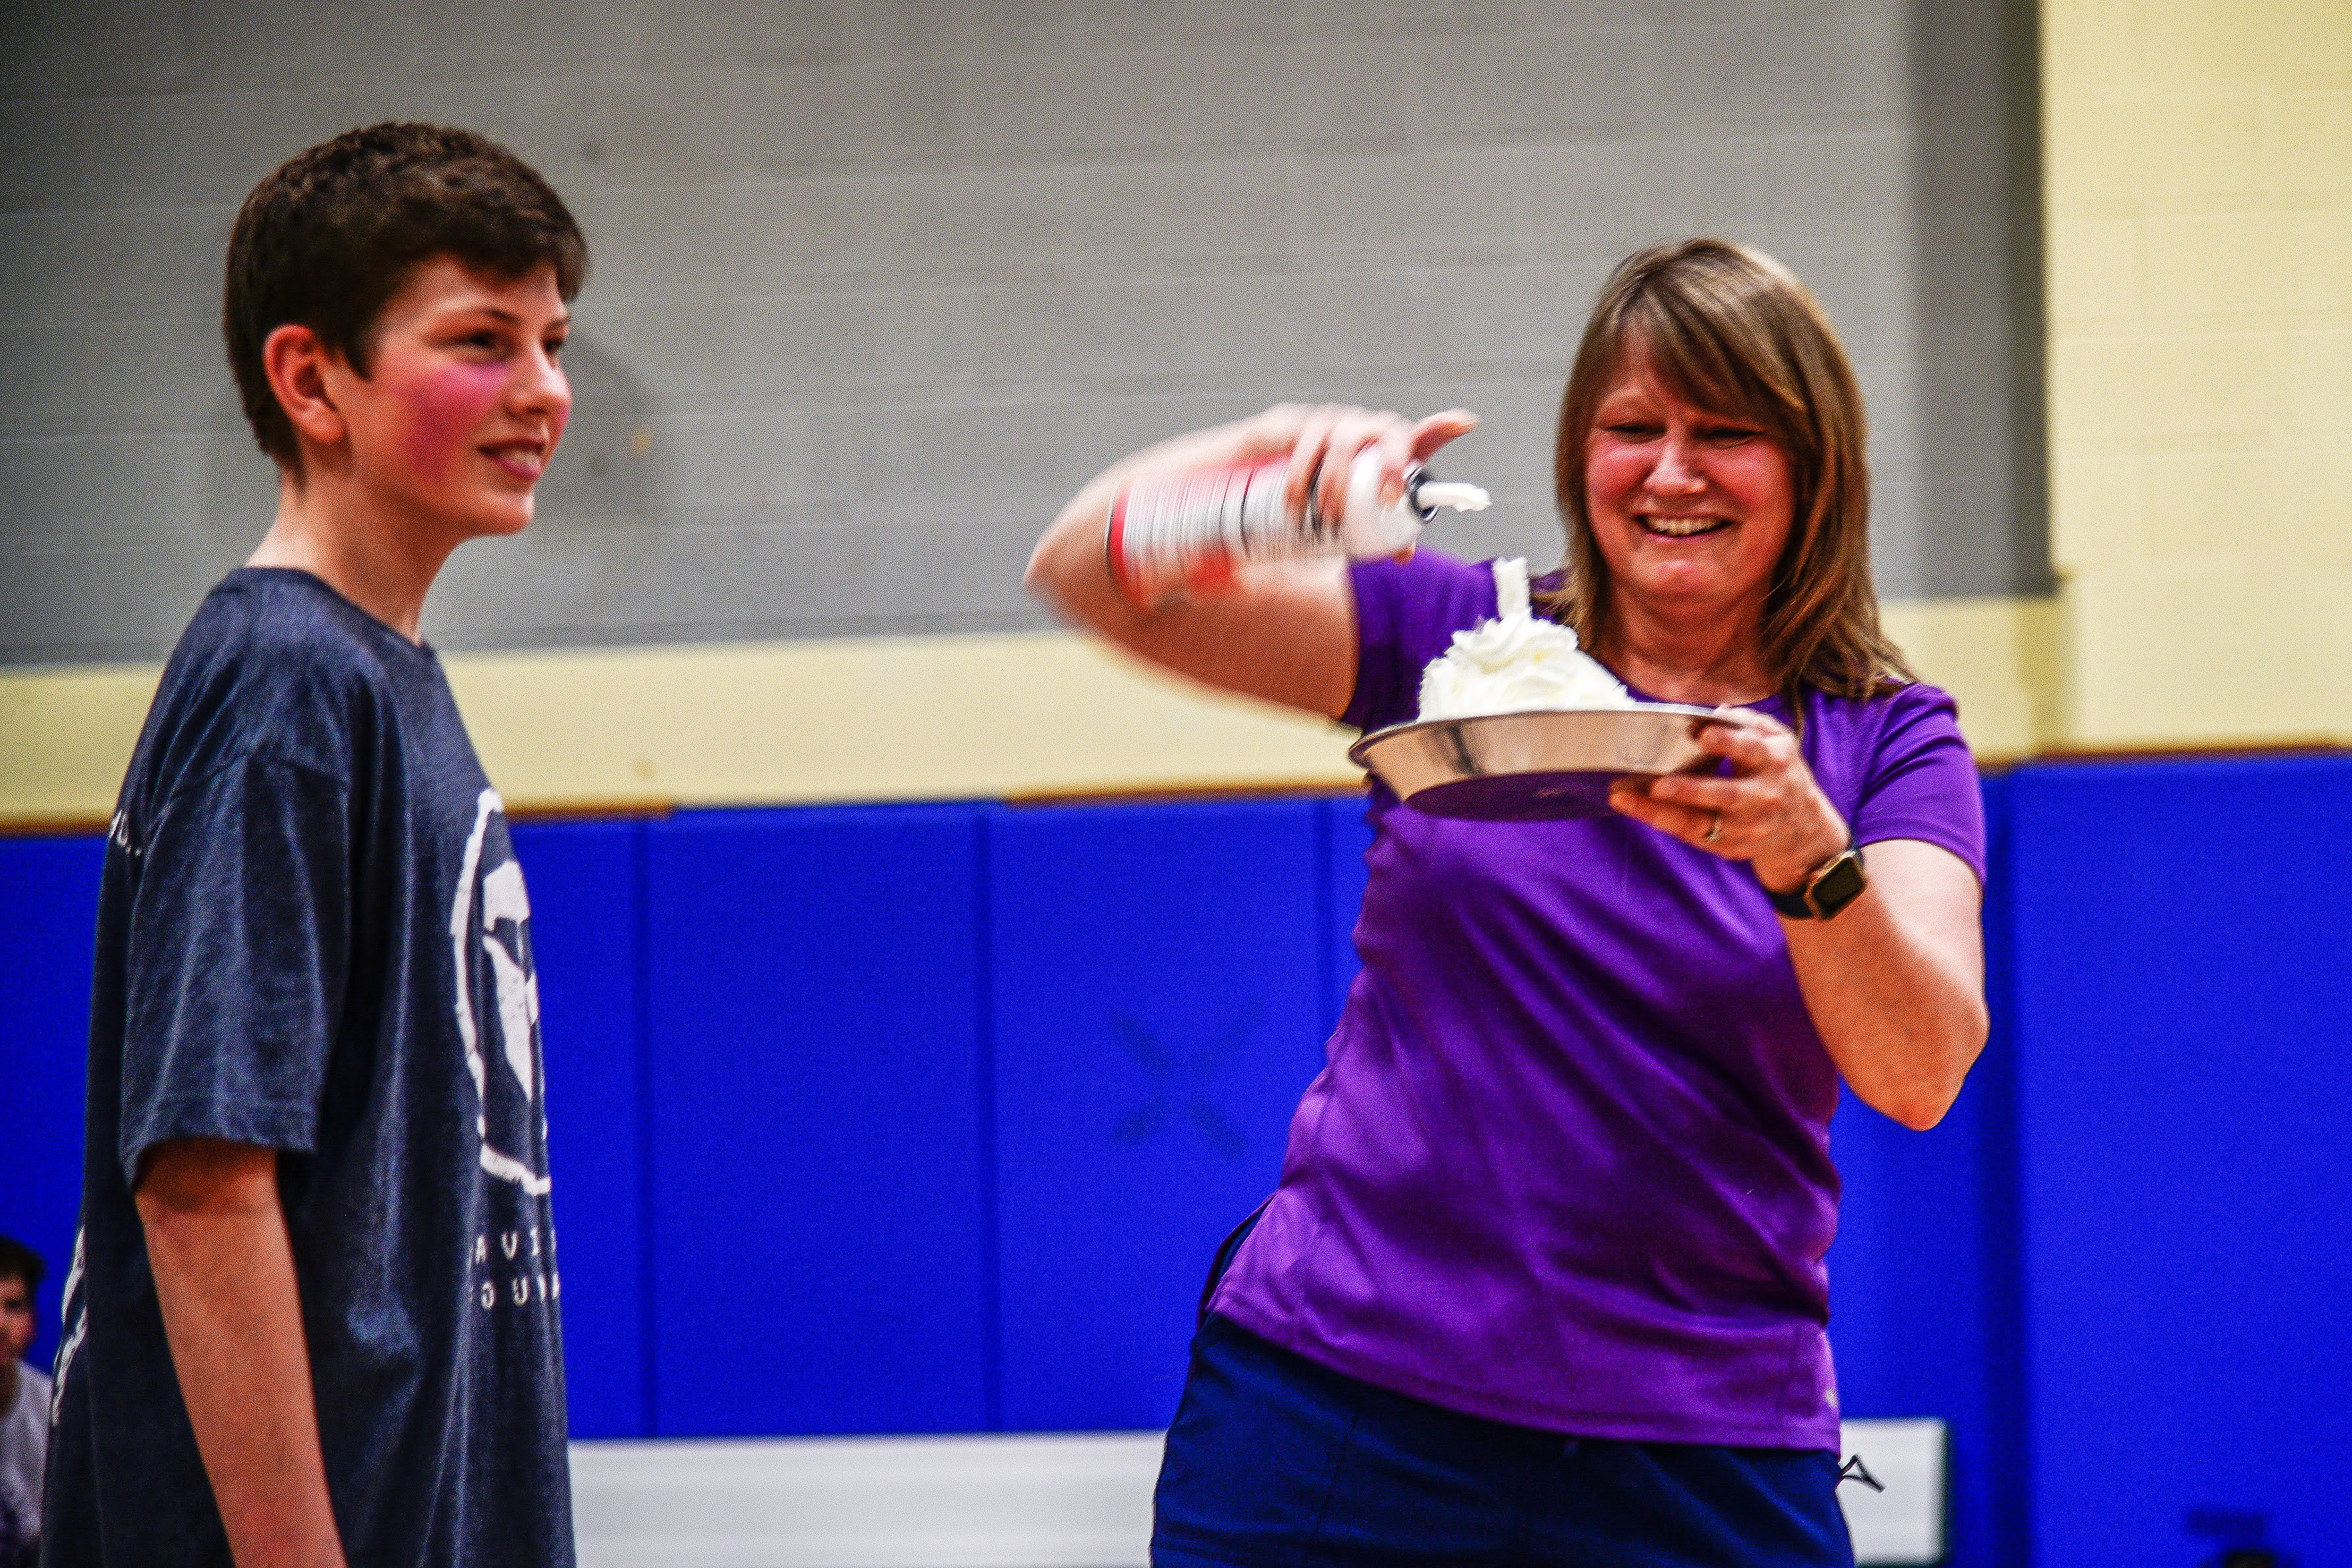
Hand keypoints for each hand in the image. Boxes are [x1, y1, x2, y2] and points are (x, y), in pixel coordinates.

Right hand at [1223, 404, 1476, 524]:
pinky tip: (1296, 497)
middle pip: (1386, 431)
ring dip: (1341, 477)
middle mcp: (1358, 432)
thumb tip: (1403, 555)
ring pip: (1346, 437)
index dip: (1441, 429)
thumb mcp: (1339, 523)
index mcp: (1380, 453)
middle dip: (1391, 462)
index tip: (1466, 424)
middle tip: (1384, 500)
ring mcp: (1326, 425)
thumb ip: (1371, 535)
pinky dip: (1303, 470)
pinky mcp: (1291, 423)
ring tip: (1328, 514)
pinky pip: (1305, 439)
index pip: (1415, 437)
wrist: (1238, 484)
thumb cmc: (1300, 503)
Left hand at [1608, 708, 1850, 890]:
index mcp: (1775, 762)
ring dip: (1660, 812)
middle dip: (1690, 790)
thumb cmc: (1779, 772)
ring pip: (1700, 823)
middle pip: (1725, 795)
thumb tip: (1714, 713)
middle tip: (1656, 784)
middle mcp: (1762, 797)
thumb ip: (1749, 724)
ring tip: (1625, 798)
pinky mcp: (1730, 847)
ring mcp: (1746, 827)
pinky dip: (1662, 821)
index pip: (1752, 750)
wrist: (1802, 829)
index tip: (1701, 733)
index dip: (1728, 742)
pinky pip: (1692, 835)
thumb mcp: (1777, 741)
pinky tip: (1634, 807)